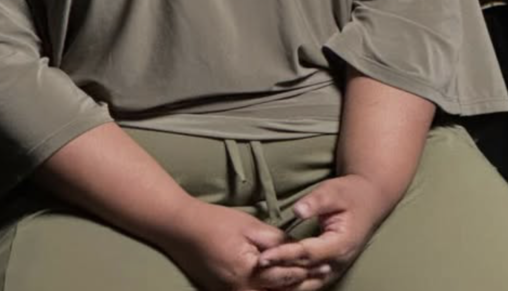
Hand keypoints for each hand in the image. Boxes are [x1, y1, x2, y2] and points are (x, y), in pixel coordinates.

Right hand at [157, 198, 323, 289]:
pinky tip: (282, 283)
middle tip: (323, 274)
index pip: (286, 275)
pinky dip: (270, 290)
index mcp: (248, 273)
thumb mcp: (250, 226)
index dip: (307, 269)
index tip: (326, 264)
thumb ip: (276, 240)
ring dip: (286, 289)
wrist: (182, 229)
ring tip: (307, 279)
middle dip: (301, 284)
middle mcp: (240, 290)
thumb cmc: (215, 223)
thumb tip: (297, 247)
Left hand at [257, 175, 394, 289]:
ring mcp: (336, 269)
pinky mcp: (330, 270)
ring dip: (286, 284)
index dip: (285, 255)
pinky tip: (275, 283)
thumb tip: (297, 210)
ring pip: (308, 285)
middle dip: (280, 273)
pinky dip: (293, 284)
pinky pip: (310, 283)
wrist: (370, 200)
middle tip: (255, 271)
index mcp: (341, 243)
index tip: (263, 256)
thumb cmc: (351, 193)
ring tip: (262, 280)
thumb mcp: (334, 191)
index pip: (308, 253)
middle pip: (305, 274)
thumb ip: (316, 202)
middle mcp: (339, 262)